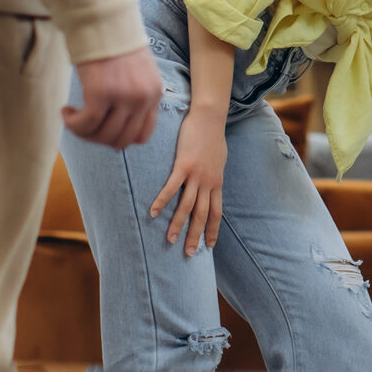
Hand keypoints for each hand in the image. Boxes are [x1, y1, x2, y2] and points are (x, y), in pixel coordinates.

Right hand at [63, 47, 162, 148]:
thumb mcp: (137, 74)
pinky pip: (86, 124)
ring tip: (73, 116)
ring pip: (102, 136)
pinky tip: (66, 112)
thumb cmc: (114, 45)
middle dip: (98, 138)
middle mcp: (143, 98)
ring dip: (83, 132)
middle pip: (121, 140)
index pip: (142, 136)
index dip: (119, 138)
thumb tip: (117, 127)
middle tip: (83, 125)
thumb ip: (135, 98)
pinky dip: (73, 123)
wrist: (102, 19)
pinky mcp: (101, 92)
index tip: (103, 128)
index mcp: (154, 94)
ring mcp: (124, 96)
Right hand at [150, 107, 225, 256]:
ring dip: (178, 224)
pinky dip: (162, 201)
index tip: (209, 246)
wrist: (210, 117)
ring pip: (187, 206)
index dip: (213, 230)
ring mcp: (196, 175)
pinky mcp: (184, 165)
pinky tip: (152, 213)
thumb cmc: (213, 136)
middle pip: (202, 215)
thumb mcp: (219, 159)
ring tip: (170, 240)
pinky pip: (172, 187)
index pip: (216, 212)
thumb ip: (214, 173)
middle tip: (189, 254)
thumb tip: (211, 182)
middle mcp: (208, 182)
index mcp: (217, 182)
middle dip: (196, 235)